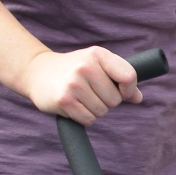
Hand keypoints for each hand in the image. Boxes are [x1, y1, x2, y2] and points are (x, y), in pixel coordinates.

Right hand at [18, 46, 142, 124]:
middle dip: (107, 101)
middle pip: (115, 100)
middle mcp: (85, 66)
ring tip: (81, 97)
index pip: (129, 76)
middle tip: (91, 92)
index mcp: (98, 54)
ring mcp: (73, 83)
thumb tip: (138, 98)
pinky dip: (84, 117)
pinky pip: (88, 119)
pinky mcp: (64, 100)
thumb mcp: (97, 66)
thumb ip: (120, 78)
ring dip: (95, 110)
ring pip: (102, 111)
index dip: (129, 89)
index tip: (123, 92)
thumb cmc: (74, 69)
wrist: (37, 72)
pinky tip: (74, 105)